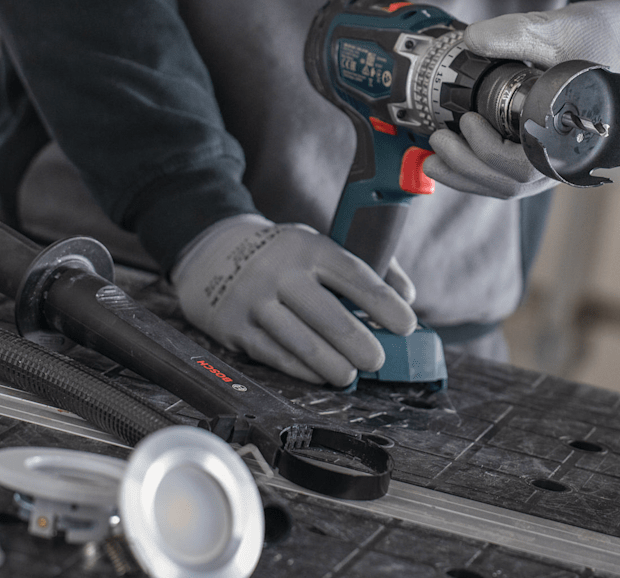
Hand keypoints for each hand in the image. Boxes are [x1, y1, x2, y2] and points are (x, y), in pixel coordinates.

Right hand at [172, 214, 416, 385]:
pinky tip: (320, 375)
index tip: (406, 325)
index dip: (384, 304)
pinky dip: (303, 370)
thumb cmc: (282, 254)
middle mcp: (282, 273)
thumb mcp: (319, 245)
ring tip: (351, 374)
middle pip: (330, 317)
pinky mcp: (237, 327)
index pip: (355, 277)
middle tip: (377, 360)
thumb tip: (406, 295)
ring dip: (333, 365)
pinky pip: (276, 356)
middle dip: (360, 344)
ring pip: (302, 343)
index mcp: (310, 249)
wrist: (212, 252)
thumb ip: (367, 265)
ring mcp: (257, 301)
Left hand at [422, 0, 619, 197]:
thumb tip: (471, 40)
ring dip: (467, 177)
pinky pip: (509, 177)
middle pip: (511, 183)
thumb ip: (517, 33)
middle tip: (438, 139)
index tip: (466, 120)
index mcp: (576, 135)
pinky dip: (478, 173)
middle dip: (467, 167)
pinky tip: (451, 160)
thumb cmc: (599, 38)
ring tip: (433, 158)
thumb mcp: (560, 28)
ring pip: (508, 186)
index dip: (489, 151)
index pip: (527, 166)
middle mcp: (568, 157)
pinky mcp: (544, 154)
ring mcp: (555, 159)